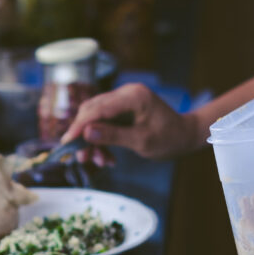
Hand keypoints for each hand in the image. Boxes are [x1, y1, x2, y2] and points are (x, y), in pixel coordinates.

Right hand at [62, 83, 201, 160]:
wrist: (185, 135)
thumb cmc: (169, 139)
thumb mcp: (142, 142)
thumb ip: (114, 136)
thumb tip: (86, 133)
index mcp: (133, 96)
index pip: (98, 108)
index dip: (80, 125)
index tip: (68, 143)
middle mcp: (125, 93)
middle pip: (92, 110)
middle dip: (84, 135)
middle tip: (82, 157)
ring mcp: (123, 99)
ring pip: (96, 117)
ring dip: (94, 140)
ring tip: (100, 161)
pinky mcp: (123, 108)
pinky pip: (104, 121)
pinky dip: (103, 138)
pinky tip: (107, 157)